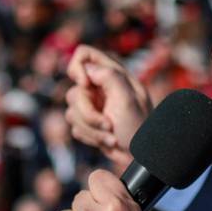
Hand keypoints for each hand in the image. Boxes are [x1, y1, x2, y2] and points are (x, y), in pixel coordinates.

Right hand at [65, 46, 151, 172]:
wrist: (139, 156)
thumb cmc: (138, 128)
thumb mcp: (127, 100)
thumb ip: (109, 77)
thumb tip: (87, 69)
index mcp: (113, 74)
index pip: (83, 54)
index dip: (77, 68)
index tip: (85, 85)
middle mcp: (100, 87)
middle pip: (74, 91)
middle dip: (88, 113)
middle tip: (108, 124)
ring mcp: (93, 105)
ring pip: (72, 112)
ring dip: (91, 129)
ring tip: (111, 137)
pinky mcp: (87, 122)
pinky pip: (74, 126)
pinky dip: (90, 136)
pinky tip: (107, 140)